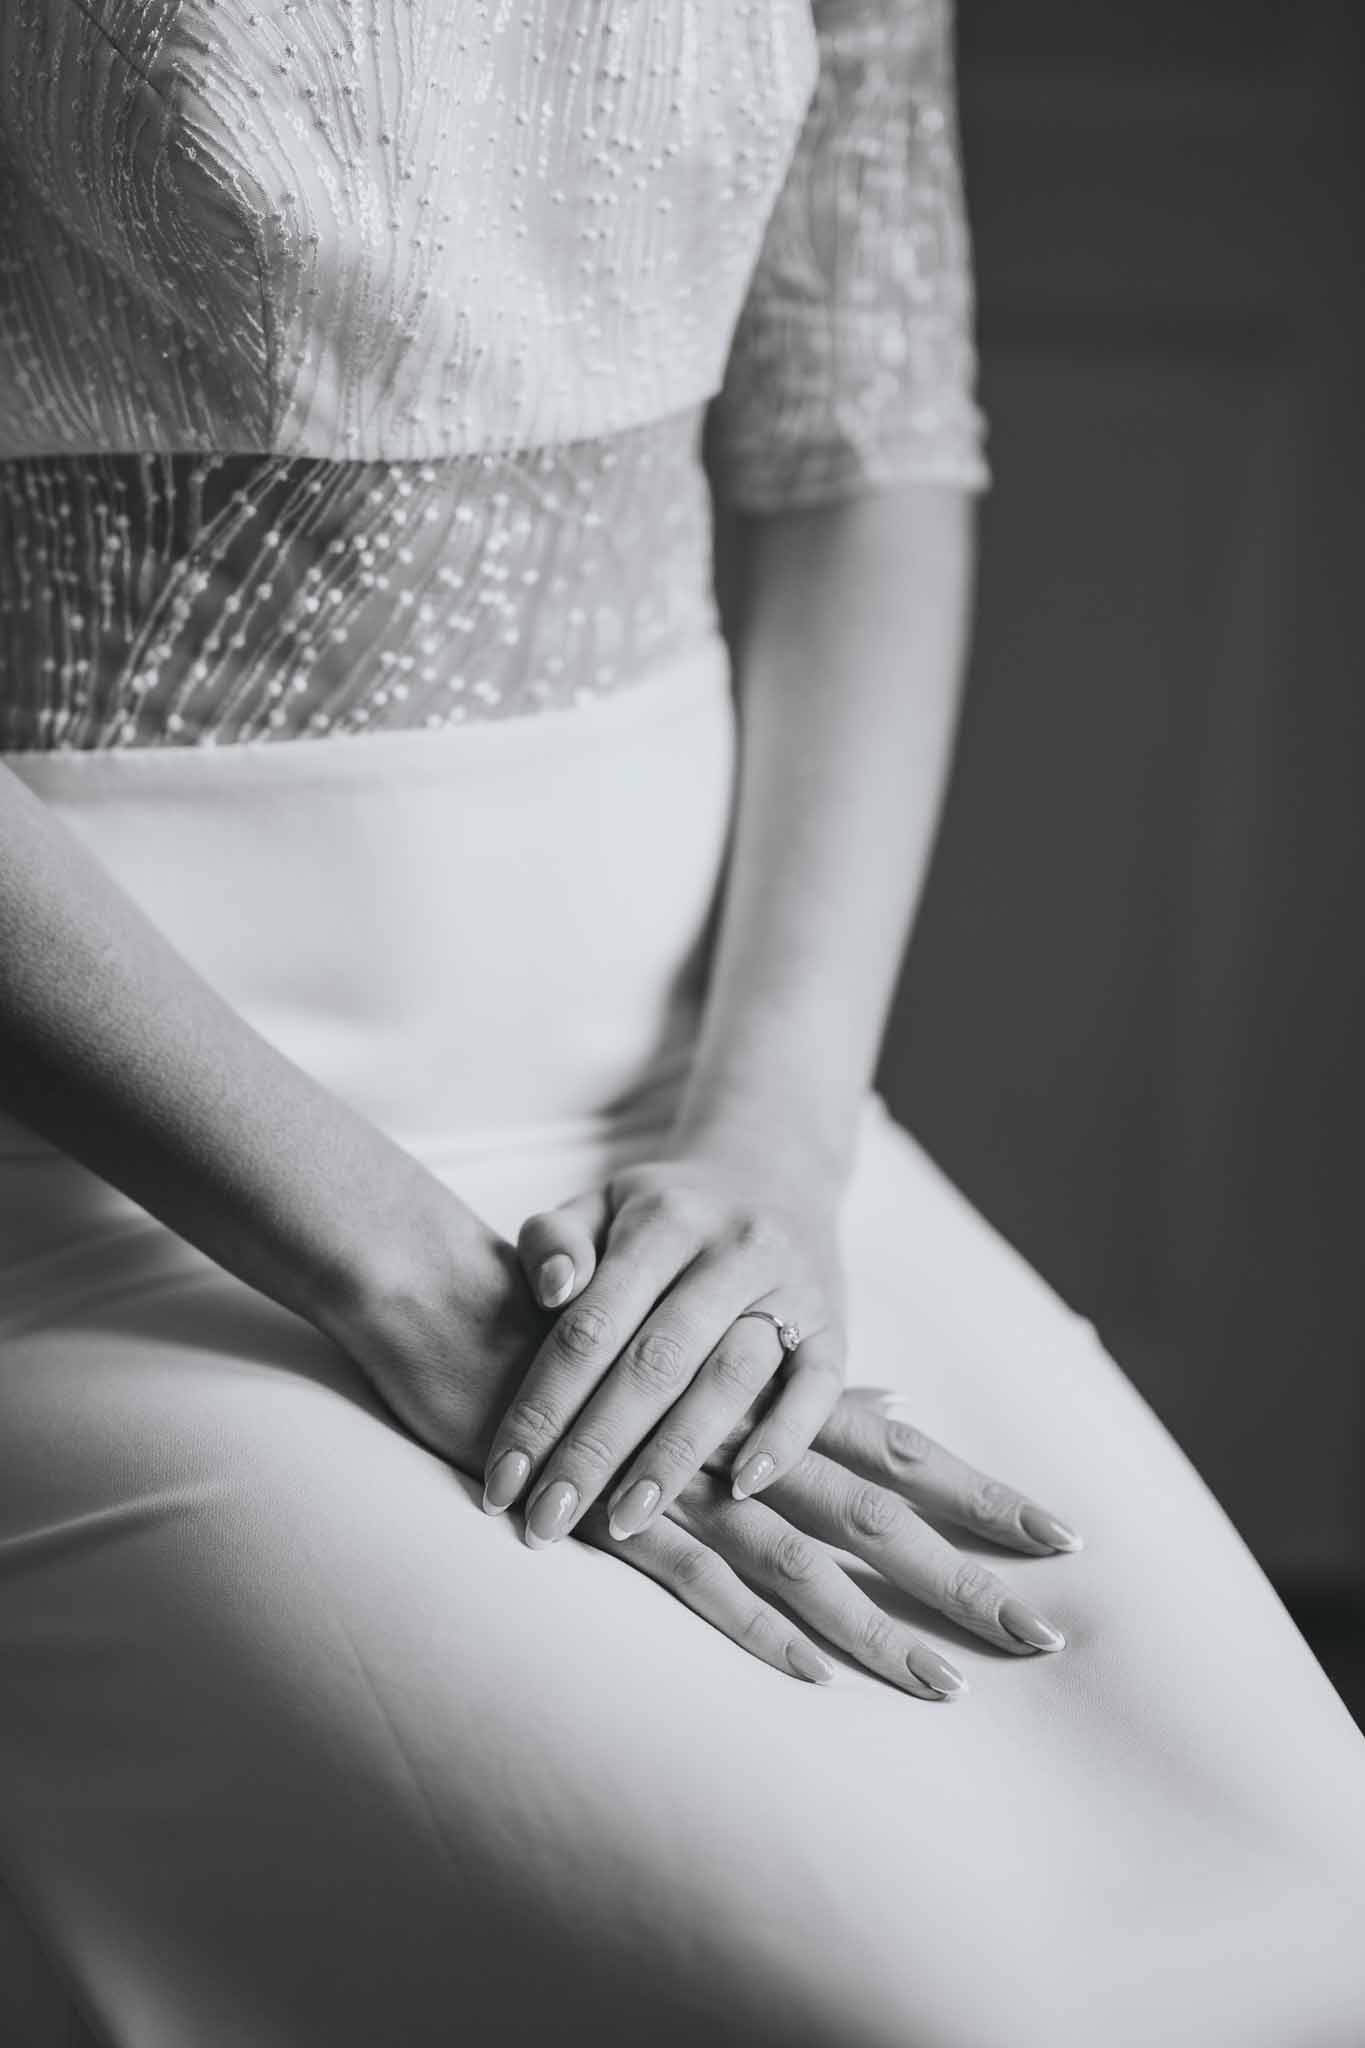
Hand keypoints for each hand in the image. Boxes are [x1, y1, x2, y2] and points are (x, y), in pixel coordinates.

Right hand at [328, 1210, 1079, 1700]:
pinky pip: (698, 1577)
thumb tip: (901, 1410)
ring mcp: (685, 1477)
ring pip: (803, 1558)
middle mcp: (747, 1438)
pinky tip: (810, 1671)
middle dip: (966, 1575)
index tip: (1065, 1537)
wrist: (460, 1301)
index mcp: (774, 1399)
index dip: (983, 1495)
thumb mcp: (709, 1347)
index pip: (905, 1456)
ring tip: (950, 1684)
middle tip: (1052, 1633)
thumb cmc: (588, 1330)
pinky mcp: (617, 1512)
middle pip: (880, 1516)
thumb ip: (800, 1385)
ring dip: (878, 1625)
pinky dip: (755, 1623)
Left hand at [478, 1150, 848, 1550]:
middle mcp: (731, 1249)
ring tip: (623, 1524)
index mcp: (662, 1220)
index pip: (590, 1325)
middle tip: (547, 1523)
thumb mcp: (599, 1204)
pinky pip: (817, 1389)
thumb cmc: (663, 1210)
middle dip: (594, 1451)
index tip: (501, 1482)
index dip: (541, 1408)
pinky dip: (783, 1439)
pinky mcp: (836, 1325)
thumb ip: (554, 1239)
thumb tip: (550, 1290)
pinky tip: (740, 1490)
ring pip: (731, 1380)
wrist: (774, 1170)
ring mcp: (791, 1287)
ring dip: (675, 1459)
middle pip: (654, 1363)